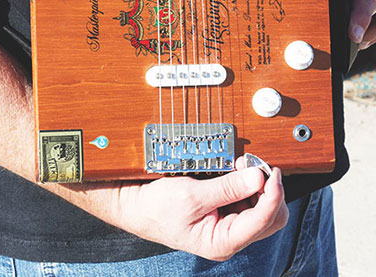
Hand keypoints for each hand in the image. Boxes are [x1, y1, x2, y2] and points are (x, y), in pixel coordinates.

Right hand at [113, 159, 287, 260]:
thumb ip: (227, 187)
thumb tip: (258, 178)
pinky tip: (237, 173)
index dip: (272, 194)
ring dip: (257, 187)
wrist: (136, 207)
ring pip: (261, 210)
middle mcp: (229, 239)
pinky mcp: (224, 217)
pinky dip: (247, 187)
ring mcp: (227, 229)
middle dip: (267, 191)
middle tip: (256, 166)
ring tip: (243, 166)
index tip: (271, 172)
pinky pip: (247, 203)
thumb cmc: (156, 207)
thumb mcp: (191, 194)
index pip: (262, 220)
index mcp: (222, 242)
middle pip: (269, 219)